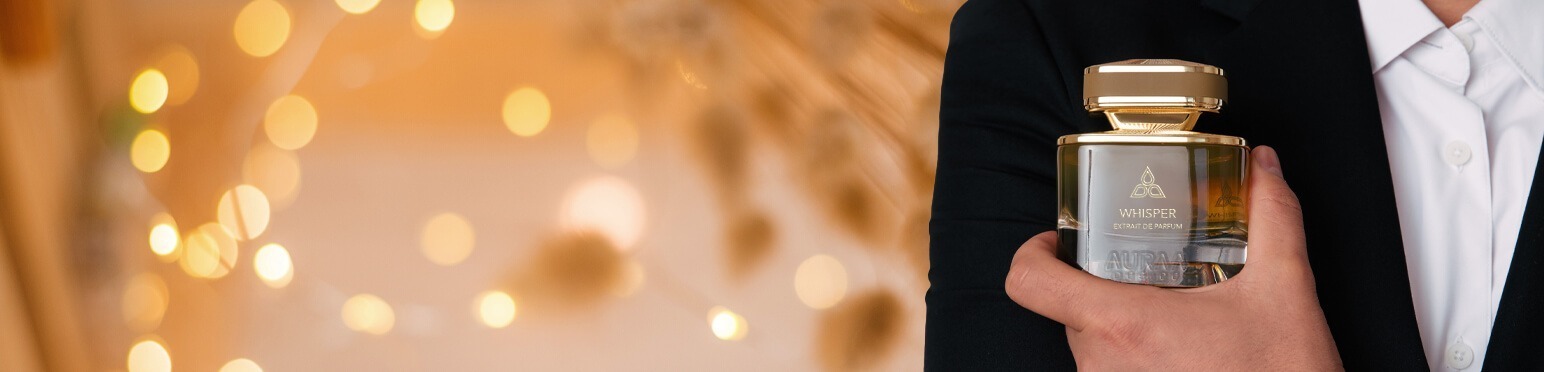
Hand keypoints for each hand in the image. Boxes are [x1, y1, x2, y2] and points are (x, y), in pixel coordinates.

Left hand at [1004, 146, 1341, 370]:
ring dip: (1124, 331)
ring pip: (1090, 349)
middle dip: (1104, 291)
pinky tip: (1182, 356)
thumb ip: (1273, 219)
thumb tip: (1266, 169)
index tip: (1058, 243)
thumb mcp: (1286, 291)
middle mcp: (1101, 366)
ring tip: (1176, 322)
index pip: (1029, 282)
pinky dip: (1137, 361)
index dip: (1034, 255)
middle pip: (1068, 311)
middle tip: (1146, 276)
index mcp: (1122, 325)